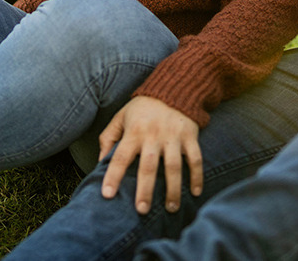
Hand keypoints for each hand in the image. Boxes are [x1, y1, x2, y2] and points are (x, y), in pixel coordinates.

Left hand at [98, 96, 202, 213]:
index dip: (113, 175)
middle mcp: (154, 135)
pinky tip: (195, 192)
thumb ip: (109, 137)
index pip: (121, 156)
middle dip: (145, 189)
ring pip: (174, 166)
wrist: (174, 86)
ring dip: (173, 189)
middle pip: (149, 166)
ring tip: (171, 209)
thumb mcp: (122, 116)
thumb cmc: (144, 106)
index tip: (107, 195)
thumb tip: (100, 162)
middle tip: (141, 210)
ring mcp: (174, 136)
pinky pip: (195, 158)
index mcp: (134, 131)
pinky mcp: (190, 136)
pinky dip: (197, 175)